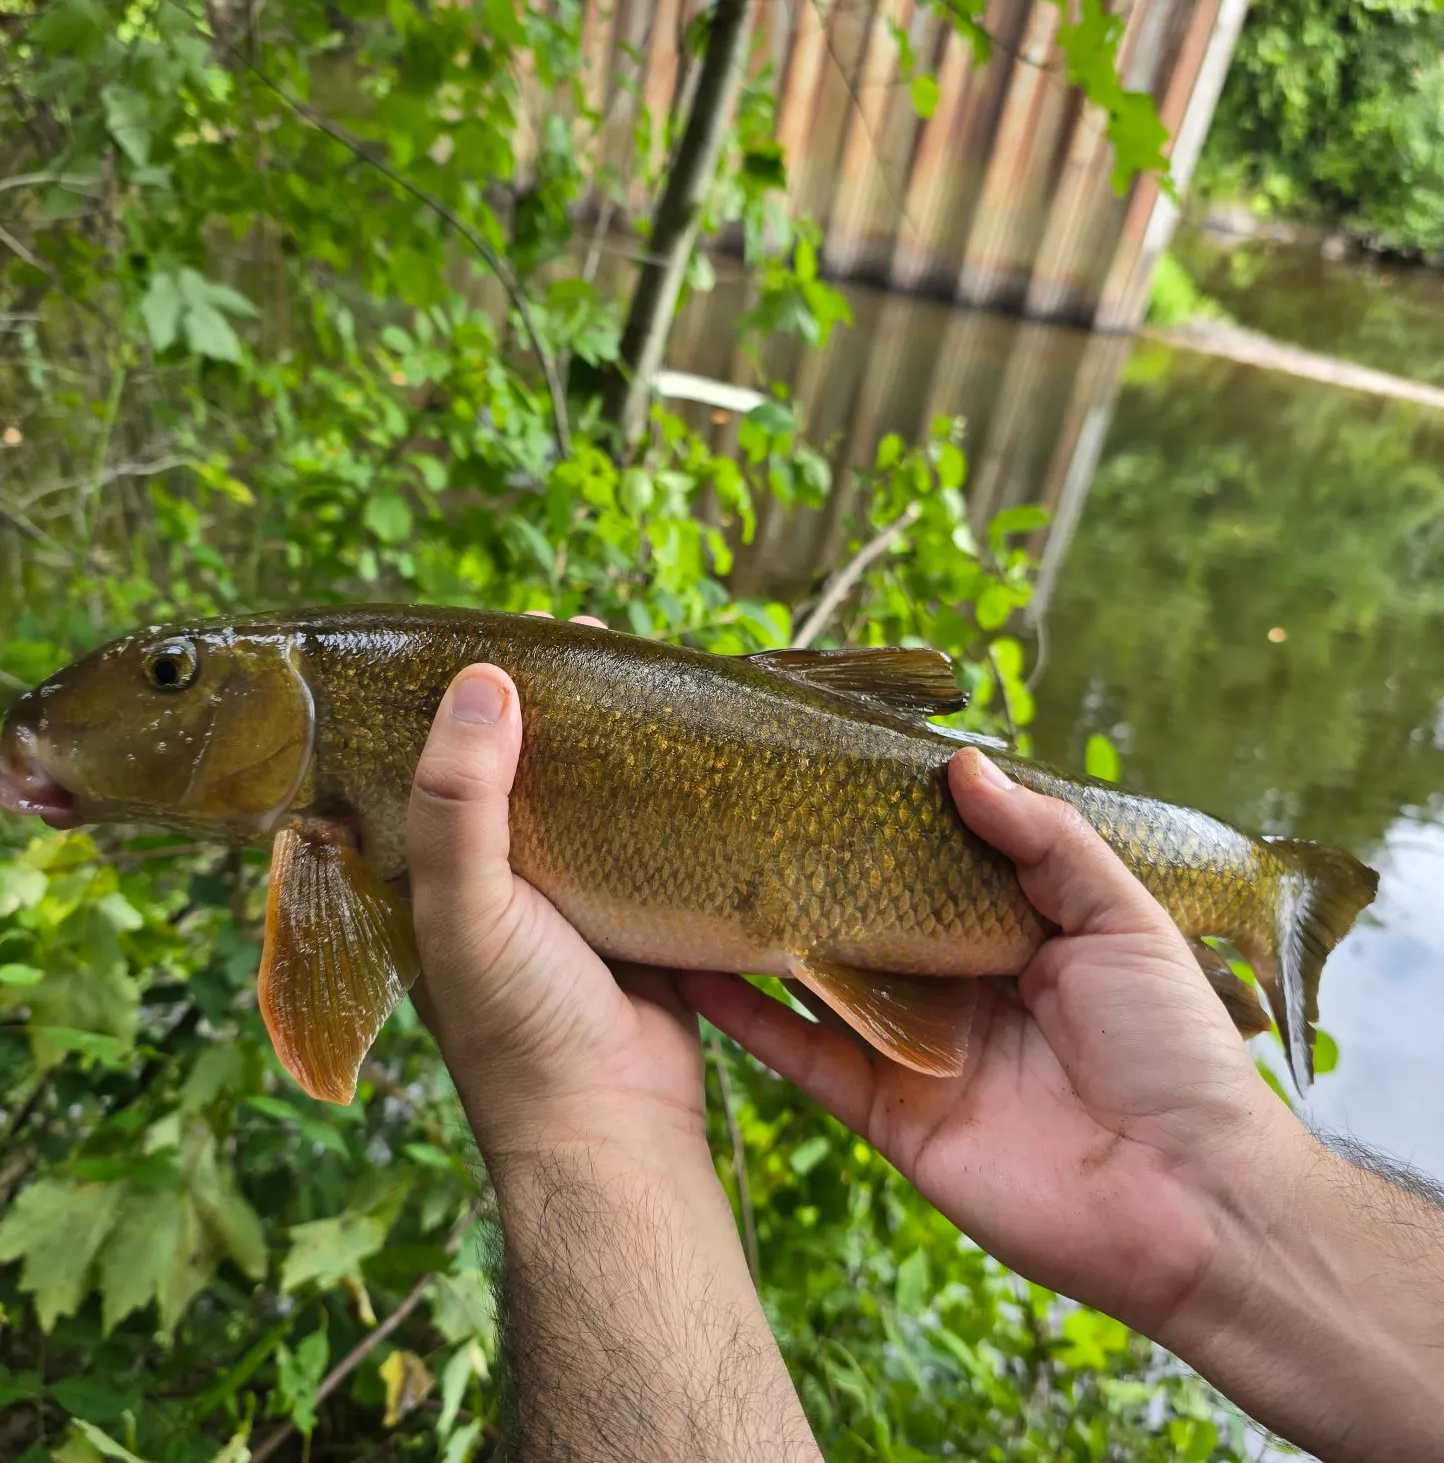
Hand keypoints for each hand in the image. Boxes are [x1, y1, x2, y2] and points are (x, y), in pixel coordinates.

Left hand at [405, 620, 705, 1171]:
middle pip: (518, 767)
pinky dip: (661, 789)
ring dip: (612, 740)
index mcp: (431, 875)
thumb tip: (484, 679)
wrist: (615, 1129)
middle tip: (591, 644)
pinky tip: (689, 746)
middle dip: (551, 704)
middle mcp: (496, 878)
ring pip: (586, 795)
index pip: (435, 760)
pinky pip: (645, 833)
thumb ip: (459, 800)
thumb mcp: (467, 908)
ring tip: (644, 676)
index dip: (462, 697)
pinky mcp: (635, 910)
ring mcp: (569, 895)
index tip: (508, 637)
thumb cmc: (520, 1027)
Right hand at [682, 746, 1308, 1339]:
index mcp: (1018, 931)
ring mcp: (917, 1047)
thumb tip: (962, 763)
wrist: (1185, 1199)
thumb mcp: (1126, 919)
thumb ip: (1046, 841)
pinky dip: (749, 1017)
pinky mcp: (888, 1112)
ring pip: (822, 979)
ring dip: (761, 936)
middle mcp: (958, 983)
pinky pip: (806, 1055)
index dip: (887, 820)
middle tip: (738, 807)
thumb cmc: (1173, 1047)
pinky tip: (694, 970)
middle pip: (869, 916)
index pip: (936, 862)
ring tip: (694, 872)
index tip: (824, 763)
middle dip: (812, 869)